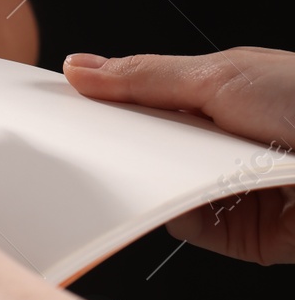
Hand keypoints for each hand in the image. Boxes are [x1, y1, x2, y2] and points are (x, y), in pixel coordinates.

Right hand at [65, 49, 294, 263]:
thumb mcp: (218, 76)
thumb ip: (143, 77)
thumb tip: (81, 67)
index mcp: (215, 97)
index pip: (141, 101)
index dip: (102, 104)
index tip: (60, 106)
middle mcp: (219, 143)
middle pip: (144, 149)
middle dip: (118, 147)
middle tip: (85, 143)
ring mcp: (228, 187)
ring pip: (159, 189)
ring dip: (149, 182)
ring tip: (150, 167)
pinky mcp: (240, 232)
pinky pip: (185, 226)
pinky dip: (176, 214)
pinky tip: (183, 198)